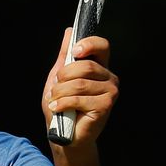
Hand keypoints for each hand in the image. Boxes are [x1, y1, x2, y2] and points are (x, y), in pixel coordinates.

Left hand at [42, 28, 119, 146]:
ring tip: (55, 101)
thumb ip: (65, 55)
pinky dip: (62, 104)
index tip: (74, 52)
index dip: (88, 44)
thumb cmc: (62, 106)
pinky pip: (78, 98)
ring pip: (78, 83)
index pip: (102, 46)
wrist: (62, 134)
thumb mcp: (58, 77)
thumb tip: (70, 31)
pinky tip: (57, 109)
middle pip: (84, 66)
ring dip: (59, 93)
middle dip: (62, 77)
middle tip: (55, 89)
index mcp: (99, 67)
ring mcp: (110, 92)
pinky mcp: (105, 106)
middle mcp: (109, 78)